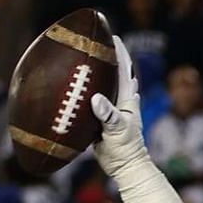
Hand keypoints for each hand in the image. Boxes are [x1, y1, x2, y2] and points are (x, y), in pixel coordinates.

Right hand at [89, 36, 146, 179]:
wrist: (125, 166)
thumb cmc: (125, 148)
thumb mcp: (116, 130)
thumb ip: (108, 114)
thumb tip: (96, 98)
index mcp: (126, 98)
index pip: (124, 69)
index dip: (119, 51)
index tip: (111, 36)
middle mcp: (120, 100)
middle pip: (114, 74)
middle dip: (107, 58)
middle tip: (94, 43)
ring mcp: (111, 110)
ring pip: (103, 87)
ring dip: (96, 75)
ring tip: (83, 61)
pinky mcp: (101, 120)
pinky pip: (92, 103)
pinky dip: (86, 94)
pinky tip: (76, 90)